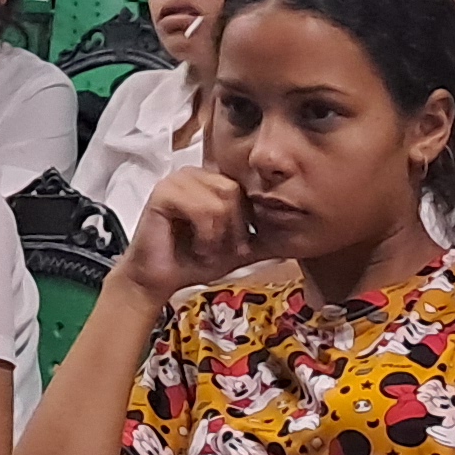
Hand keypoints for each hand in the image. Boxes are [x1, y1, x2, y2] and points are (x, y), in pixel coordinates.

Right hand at [117, 167, 263, 300]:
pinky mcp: (163, 192)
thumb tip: (296, 237)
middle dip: (233, 230)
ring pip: (222, 201)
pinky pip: (202, 209)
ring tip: (204, 249)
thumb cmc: (192, 261)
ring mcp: (177, 180)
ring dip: (217, 236)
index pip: (246, 190)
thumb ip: (260, 240)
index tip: (236, 247)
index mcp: (210, 180)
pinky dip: (204, 236)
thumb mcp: (235, 249)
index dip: (246, 223)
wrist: (158, 280)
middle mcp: (194, 174)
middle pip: (235, 192)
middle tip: (218, 251)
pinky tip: (193, 246)